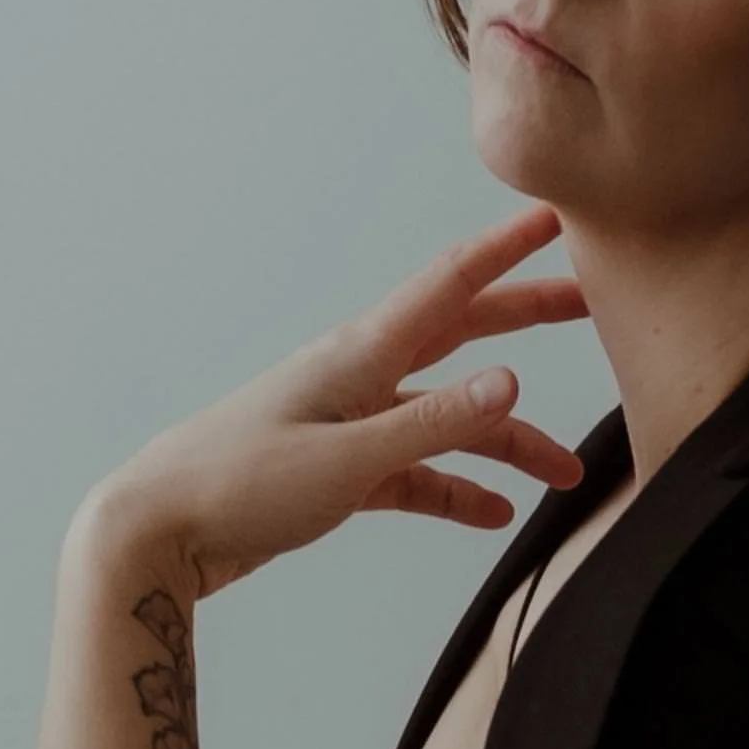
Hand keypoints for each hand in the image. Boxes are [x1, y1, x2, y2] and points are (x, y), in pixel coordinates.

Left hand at [76, 202, 592, 601]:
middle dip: (528, 317)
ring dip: (507, 440)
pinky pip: (417, 470)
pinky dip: (457, 488)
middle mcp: (361, 376)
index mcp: (360, 354)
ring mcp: (351, 422)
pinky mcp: (339, 468)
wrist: (155, 532)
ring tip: (565, 473)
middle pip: (463, 334)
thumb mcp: (347, 459)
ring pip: (449, 416)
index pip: (450, 284)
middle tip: (593, 303)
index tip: (556, 216)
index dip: (507, 248)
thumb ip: (434, 424)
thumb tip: (515, 382)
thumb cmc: (236, 485)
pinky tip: (493, 512)